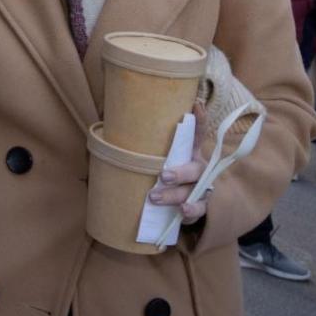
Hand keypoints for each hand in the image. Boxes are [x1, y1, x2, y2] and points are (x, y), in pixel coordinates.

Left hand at [148, 105, 210, 223]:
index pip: (198, 134)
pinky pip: (200, 209)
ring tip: (154, 197)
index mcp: (190, 152)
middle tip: (162, 175)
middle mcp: (200, 168)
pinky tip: (182, 211)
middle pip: (195, 168)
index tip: (196, 103)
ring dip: (174, 195)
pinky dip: (191, 210)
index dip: (200, 119)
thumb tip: (112, 125)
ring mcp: (203, 187)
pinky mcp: (200, 206)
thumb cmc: (165, 171)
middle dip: (179, 172)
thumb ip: (146, 144)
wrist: (180, 200)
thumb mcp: (159, 156)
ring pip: (194, 191)